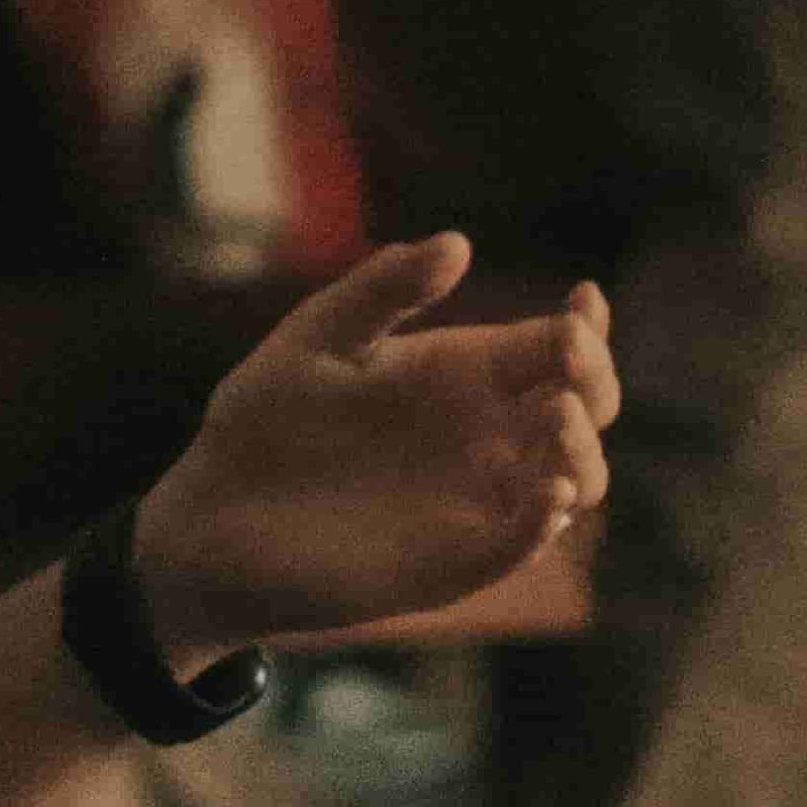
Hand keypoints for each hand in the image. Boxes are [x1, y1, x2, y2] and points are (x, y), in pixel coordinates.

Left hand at [132, 236, 613, 653]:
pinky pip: (517, 545)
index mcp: (463, 375)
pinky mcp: (452, 563)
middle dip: (594, 381)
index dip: (586, 326)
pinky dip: (541, 523)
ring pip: (573, 481)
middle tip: (568, 359)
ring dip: (581, 452)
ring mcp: (475, 503)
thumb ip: (382, 290)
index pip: (555, 348)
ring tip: (553, 416)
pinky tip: (545, 494)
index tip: (582, 302)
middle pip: (583, 410)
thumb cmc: (264, 420)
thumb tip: (458, 243)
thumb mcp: (318, 338)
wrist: (212, 516)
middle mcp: (485, 437)